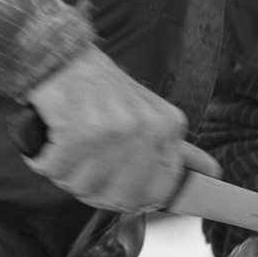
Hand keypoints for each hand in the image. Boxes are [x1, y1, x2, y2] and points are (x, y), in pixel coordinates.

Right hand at [24, 45, 220, 210]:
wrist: (62, 56)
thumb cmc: (103, 89)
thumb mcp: (151, 113)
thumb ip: (180, 148)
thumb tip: (212, 171)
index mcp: (168, 127)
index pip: (157, 193)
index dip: (131, 200)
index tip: (115, 189)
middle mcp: (145, 129)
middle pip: (118, 197)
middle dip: (93, 189)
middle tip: (83, 166)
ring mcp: (113, 130)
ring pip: (83, 186)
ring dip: (66, 174)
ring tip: (67, 148)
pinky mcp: (78, 131)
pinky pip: (56, 171)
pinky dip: (45, 162)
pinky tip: (51, 143)